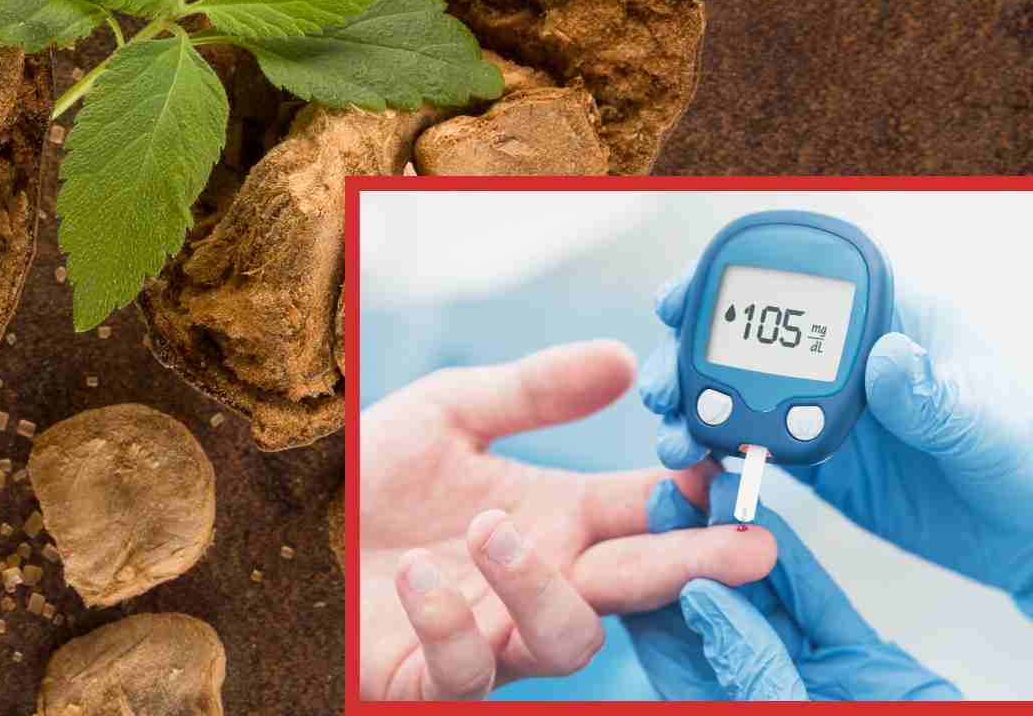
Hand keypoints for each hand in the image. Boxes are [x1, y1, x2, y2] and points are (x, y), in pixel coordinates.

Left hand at [360, 341, 777, 699]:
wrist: (288, 530)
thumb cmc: (371, 479)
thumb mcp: (447, 412)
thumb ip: (532, 389)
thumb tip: (621, 357)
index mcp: (555, 518)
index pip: (647, 511)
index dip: (693, 497)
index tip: (726, 472)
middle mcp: (537, 580)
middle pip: (637, 583)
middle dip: (694, 566)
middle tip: (743, 547)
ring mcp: (492, 633)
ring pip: (565, 639)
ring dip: (540, 587)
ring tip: (490, 530)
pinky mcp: (432, 676)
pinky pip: (466, 671)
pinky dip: (449, 624)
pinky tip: (421, 575)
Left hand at [626, 472, 960, 699]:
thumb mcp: (792, 715)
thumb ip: (749, 669)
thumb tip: (701, 600)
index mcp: (719, 705)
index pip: (669, 645)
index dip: (651, 584)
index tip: (638, 528)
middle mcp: (754, 688)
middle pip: (711, 609)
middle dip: (690, 545)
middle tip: (673, 486)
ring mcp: (805, 673)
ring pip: (762, 597)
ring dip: (739, 540)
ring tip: (717, 484)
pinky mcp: (856, 661)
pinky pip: (817, 604)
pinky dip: (795, 563)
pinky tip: (771, 520)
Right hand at [640, 283, 1032, 626]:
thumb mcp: (986, 421)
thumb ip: (931, 392)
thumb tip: (886, 355)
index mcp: (890, 314)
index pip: (800, 277)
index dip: (732, 278)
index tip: (682, 298)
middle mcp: (846, 353)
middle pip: (747, 332)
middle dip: (691, 352)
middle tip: (663, 386)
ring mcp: (824, 403)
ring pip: (735, 388)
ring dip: (694, 409)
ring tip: (677, 441)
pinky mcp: (816, 458)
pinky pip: (751, 445)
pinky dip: (715, 455)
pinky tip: (697, 471)